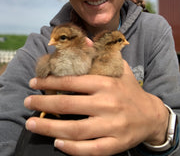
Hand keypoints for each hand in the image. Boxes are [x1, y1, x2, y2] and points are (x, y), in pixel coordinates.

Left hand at [24, 60, 168, 155]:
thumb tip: (85, 41)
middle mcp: (108, 104)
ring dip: (49, 127)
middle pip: (68, 105)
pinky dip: (72, 148)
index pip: (72, 81)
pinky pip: (90, 149)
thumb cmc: (129, 89)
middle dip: (43, 103)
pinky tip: (57, 143)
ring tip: (31, 123)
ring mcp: (112, 126)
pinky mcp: (115, 144)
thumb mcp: (119, 68)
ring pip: (75, 129)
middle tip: (27, 102)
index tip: (34, 83)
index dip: (50, 82)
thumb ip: (101, 55)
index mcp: (106, 84)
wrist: (150, 115)